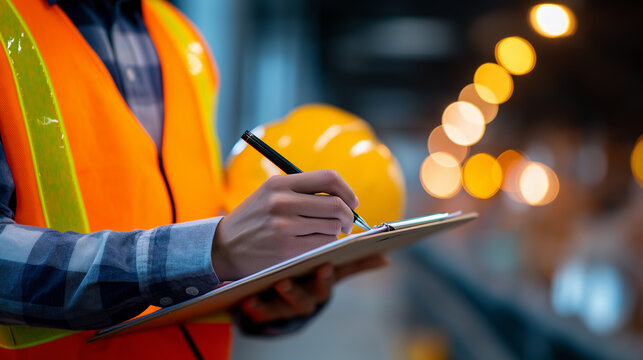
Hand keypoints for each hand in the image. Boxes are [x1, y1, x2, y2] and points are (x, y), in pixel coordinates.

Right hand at [212, 170, 358, 280]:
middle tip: (346, 223)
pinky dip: (326, 245)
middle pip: (336, 205)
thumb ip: (302, 191)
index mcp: (280, 183)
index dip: (346, 190)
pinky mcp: (287, 249)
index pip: (328, 178)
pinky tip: (316, 244)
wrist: (222, 247)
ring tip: (325, 234)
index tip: (351, 201)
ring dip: (336, 232)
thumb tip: (343, 197)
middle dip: (348, 216)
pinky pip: (323, 245)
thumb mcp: (270, 194)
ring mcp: (284, 227)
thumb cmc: (253, 220)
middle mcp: (282, 202)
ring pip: (332, 227)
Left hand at [239, 254, 389, 323]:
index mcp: (323, 284)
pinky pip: (263, 312)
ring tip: (276, 284)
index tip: (325, 265)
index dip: (326, 276)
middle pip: (306, 296)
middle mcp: (308, 297)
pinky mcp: (269, 310)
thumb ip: (357, 263)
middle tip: (292, 278)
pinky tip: (248, 300)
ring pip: (285, 306)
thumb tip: (386, 257)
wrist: (290, 291)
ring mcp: (288, 305)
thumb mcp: (336, 270)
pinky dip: (256, 307)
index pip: (327, 281)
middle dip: (300, 290)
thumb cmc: (315, 274)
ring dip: (282, 296)